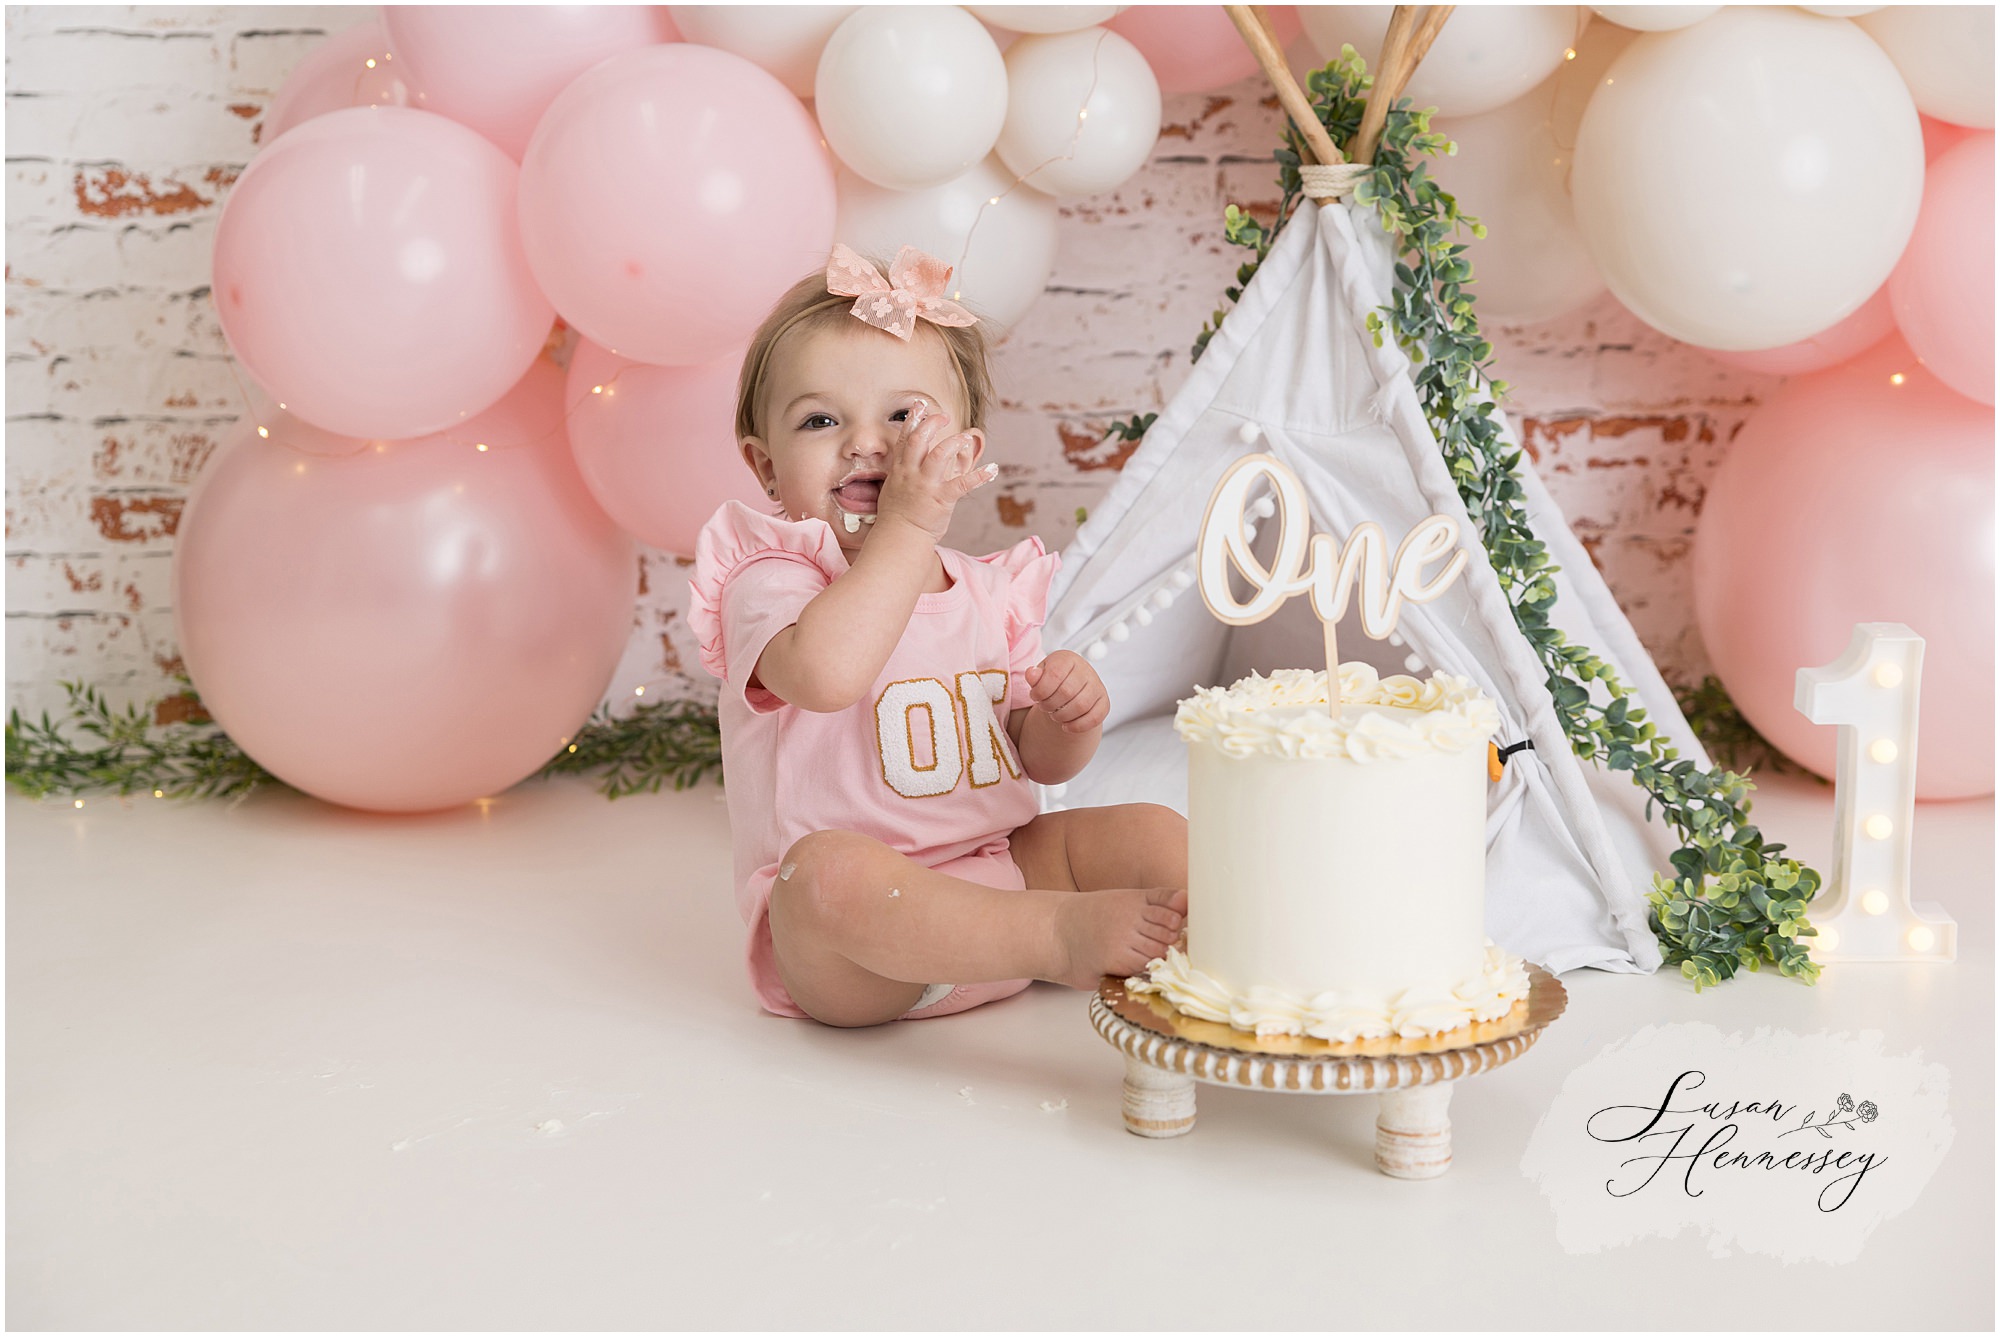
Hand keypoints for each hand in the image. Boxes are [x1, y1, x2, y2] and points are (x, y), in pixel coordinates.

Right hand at [873, 398, 995, 544]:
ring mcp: (926, 486)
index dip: (913, 419)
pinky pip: (962, 484)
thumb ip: (904, 472)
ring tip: (966, 437)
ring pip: (940, 454)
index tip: (920, 404)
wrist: (899, 538)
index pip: (905, 438)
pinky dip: (980, 476)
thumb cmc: (897, 516)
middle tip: (944, 416)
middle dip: (932, 423)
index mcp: (900, 470)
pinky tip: (992, 469)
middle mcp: (912, 474)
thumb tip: (912, 461)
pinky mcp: (942, 499)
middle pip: (919, 439)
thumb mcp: (893, 488)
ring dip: (955, 442)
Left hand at [1025, 650, 1107, 734]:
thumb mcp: (1040, 675)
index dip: (1040, 691)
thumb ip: (1034, 676)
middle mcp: (1086, 670)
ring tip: (1054, 715)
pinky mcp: (1104, 702)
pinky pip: (1094, 717)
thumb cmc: (1053, 680)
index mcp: (1068, 659)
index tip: (1035, 696)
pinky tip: (1066, 726)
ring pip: (1081, 706)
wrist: (1071, 688)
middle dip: (1050, 705)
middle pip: (1067, 692)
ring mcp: (1097, 686)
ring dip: (1062, 716)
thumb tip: (1032, 674)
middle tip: (1044, 707)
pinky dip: (1077, 726)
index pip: (1054, 675)